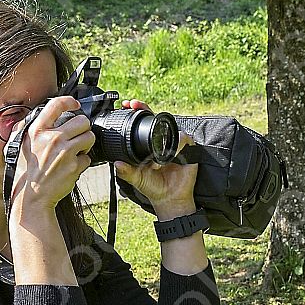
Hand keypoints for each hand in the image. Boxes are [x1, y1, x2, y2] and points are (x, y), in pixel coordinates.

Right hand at [7, 96, 94, 213]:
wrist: (31, 197)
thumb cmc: (24, 172)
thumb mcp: (17, 145)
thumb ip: (26, 127)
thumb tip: (35, 115)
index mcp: (37, 131)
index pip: (57, 104)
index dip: (70, 102)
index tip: (75, 105)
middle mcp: (52, 138)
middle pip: (82, 121)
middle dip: (83, 127)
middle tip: (78, 135)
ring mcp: (65, 152)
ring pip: (90, 137)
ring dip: (86, 143)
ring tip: (77, 150)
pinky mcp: (74, 166)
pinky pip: (88, 158)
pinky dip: (83, 162)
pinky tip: (73, 166)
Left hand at [114, 99, 197, 214]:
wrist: (169, 198)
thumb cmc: (153, 186)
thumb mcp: (136, 178)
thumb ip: (126, 172)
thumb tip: (116, 164)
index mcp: (149, 143)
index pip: (143, 122)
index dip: (137, 111)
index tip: (126, 105)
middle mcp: (162, 141)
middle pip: (156, 118)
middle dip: (146, 109)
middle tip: (135, 105)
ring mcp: (175, 144)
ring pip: (170, 129)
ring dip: (160, 139)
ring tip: (152, 158)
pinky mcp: (189, 149)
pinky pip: (183, 140)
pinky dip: (174, 148)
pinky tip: (165, 160)